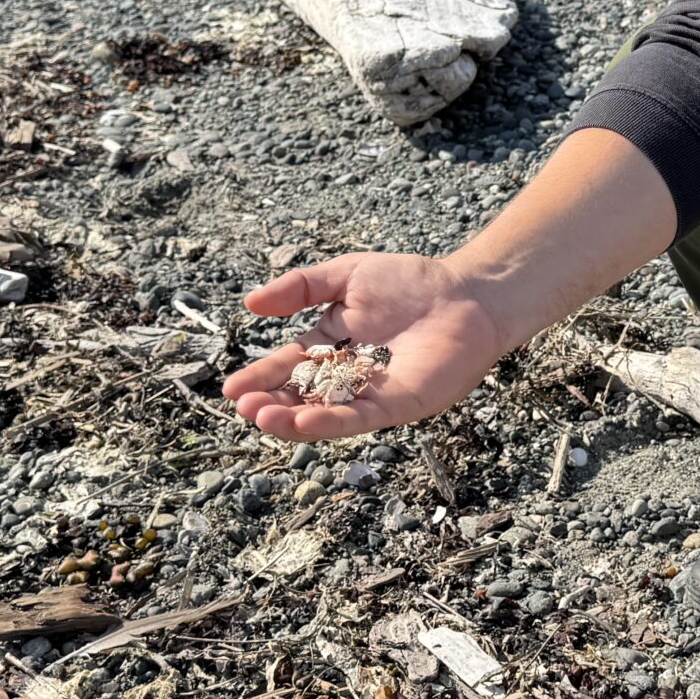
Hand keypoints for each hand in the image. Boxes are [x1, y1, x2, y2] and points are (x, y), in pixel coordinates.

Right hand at [221, 252, 508, 441]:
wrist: (466, 293)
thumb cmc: (411, 282)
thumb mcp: (345, 276)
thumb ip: (301, 288)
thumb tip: (251, 303)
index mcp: (332, 346)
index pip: (289, 367)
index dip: (262, 378)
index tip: (233, 389)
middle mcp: (348, 376)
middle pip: (302, 396)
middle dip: (271, 403)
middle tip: (243, 407)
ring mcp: (373, 393)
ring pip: (326, 414)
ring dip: (293, 420)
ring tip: (263, 418)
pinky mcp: (400, 404)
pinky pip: (361, 417)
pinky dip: (332, 421)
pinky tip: (306, 422)